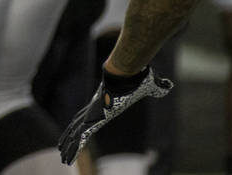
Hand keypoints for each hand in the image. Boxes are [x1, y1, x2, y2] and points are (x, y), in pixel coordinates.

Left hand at [58, 66, 172, 163]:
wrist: (125, 73)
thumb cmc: (136, 79)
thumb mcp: (148, 86)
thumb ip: (156, 89)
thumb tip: (168, 86)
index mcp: (102, 105)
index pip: (87, 117)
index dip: (81, 125)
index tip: (76, 134)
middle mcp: (94, 110)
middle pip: (77, 126)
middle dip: (70, 139)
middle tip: (63, 151)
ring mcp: (92, 113)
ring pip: (76, 133)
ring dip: (69, 146)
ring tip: (62, 158)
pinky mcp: (94, 117)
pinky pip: (81, 134)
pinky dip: (74, 145)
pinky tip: (68, 154)